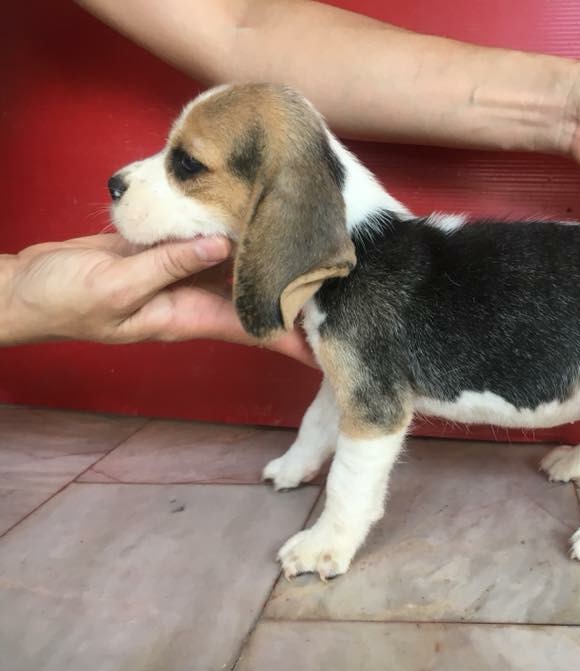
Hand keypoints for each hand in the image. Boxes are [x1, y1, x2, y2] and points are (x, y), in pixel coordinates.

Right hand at [2, 233, 315, 365]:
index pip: (256, 330)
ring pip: (239, 265)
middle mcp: (197, 297)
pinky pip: (208, 242)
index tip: (333, 341)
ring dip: (270, 257)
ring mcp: (184, 274)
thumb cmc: (66, 301)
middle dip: (295, 293)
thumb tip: (219, 245)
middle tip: (341, 278)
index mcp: (190, 317)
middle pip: (259, 296)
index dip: (295, 337)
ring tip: (314, 246)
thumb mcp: (116, 286)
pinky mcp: (168, 250)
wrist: (29, 287)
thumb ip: (167, 265)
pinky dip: (231, 230)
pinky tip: (254, 213)